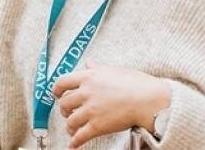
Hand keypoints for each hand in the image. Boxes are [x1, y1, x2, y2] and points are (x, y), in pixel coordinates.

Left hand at [53, 62, 171, 147]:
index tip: (57, 95)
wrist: (147, 100)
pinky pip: (80, 136)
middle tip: (67, 112)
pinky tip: (74, 144)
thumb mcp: (113, 69)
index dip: (56, 90)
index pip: (62, 82)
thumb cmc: (135, 83)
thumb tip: (89, 62)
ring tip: (73, 128)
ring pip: (70, 121)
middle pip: (64, 104)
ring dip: (70, 127)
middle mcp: (86, 93)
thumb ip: (97, 67)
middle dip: (64, 110)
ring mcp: (91, 110)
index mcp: (88, 77)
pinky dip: (75, 142)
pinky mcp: (97, 126)